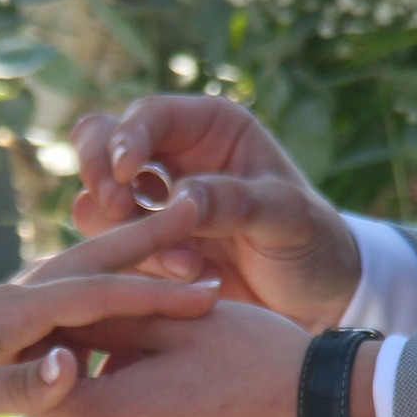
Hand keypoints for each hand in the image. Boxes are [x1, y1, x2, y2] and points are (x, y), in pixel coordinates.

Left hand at [0, 208, 221, 416]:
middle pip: (91, 262)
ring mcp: (0, 315)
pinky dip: (95, 294)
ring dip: (122, 259)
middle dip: (146, 239)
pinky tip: (106, 302)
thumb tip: (73, 369)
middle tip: (195, 208)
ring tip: (167, 243)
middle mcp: (7, 301)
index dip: (155, 293)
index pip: (96, 293)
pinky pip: (59, 306)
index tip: (210, 291)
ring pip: (76, 278)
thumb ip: (14, 388)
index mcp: (6, 311)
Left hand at [35, 300, 309, 416]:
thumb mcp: (176, 324)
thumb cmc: (255, 360)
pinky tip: (177, 411)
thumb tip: (62, 321)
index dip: (47, 353)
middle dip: (71, 385)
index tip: (70, 327)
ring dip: (105, 413)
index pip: (41, 388)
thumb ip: (106, 323)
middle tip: (102, 345)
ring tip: (148, 375)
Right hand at [72, 95, 362, 332]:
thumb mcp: (287, 218)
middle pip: (100, 143)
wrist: (316, 300)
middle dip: (100, 175)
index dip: (126, 138)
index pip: (148, 115)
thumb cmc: (313, 242)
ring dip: (130, 237)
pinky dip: (139, 269)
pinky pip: (113, 252)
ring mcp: (154, 205)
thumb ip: (236, 203)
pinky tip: (191, 284)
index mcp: (210, 129)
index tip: (125, 174)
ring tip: (188, 266)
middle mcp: (174, 158)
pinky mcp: (147, 249)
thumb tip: (180, 199)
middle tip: (119, 211)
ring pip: (99, 204)